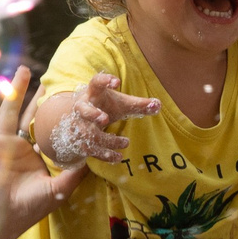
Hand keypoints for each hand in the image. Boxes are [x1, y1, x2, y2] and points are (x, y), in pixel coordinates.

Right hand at [0, 69, 85, 238]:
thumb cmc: (28, 208)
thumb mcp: (58, 189)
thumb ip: (76, 173)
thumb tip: (95, 157)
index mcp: (30, 155)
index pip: (43, 129)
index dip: (52, 114)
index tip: (63, 98)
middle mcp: (14, 147)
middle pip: (26, 115)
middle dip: (34, 96)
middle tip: (45, 79)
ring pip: (4, 111)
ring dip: (11, 91)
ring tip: (23, 70)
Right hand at [34, 74, 162, 165]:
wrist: (82, 120)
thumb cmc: (105, 107)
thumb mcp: (121, 104)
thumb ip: (139, 104)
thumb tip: (158, 105)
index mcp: (93, 94)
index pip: (96, 83)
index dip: (104, 81)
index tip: (116, 81)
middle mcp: (83, 108)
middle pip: (82, 110)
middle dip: (92, 114)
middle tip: (105, 119)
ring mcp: (79, 125)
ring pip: (89, 134)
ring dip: (106, 140)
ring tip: (126, 142)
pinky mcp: (80, 140)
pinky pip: (90, 149)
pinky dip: (104, 154)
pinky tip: (118, 157)